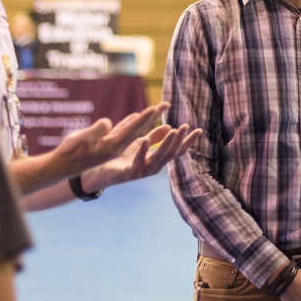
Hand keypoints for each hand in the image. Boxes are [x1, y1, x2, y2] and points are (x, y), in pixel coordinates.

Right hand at [47, 102, 170, 179]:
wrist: (61, 167)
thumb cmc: (68, 153)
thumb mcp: (79, 140)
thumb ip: (95, 132)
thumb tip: (108, 123)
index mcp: (111, 147)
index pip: (132, 131)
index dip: (144, 118)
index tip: (156, 107)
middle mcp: (116, 148)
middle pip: (139, 130)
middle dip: (152, 116)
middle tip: (166, 103)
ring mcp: (113, 148)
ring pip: (134, 131)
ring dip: (147, 119)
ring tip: (159, 108)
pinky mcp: (108, 146)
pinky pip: (124, 133)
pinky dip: (133, 124)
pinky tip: (138, 116)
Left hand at [82, 118, 201, 189]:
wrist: (100, 171)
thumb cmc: (121, 157)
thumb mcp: (140, 143)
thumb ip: (154, 136)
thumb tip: (169, 126)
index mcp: (157, 159)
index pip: (176, 150)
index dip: (188, 141)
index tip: (199, 130)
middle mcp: (153, 167)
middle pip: (170, 154)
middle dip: (178, 140)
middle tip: (185, 127)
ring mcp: (142, 172)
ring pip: (158, 158)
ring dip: (166, 144)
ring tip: (173, 131)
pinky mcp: (130, 174)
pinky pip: (138, 162)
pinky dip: (142, 151)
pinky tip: (145, 140)